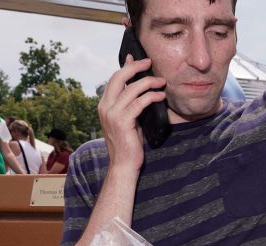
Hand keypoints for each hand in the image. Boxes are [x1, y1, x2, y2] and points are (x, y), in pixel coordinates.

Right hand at [97, 54, 166, 173]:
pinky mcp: (122, 122)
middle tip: (150, 62)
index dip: (127, 67)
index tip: (140, 60)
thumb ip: (130, 103)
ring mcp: (112, 114)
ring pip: (131, 89)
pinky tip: (161, 96)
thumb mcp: (128, 119)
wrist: (123, 165)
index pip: (114, 79)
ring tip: (162, 82)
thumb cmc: (128, 143)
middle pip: (118, 77)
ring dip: (149, 82)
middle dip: (135, 67)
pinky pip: (139, 103)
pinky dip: (152, 97)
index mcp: (104, 105)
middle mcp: (105, 107)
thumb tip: (138, 88)